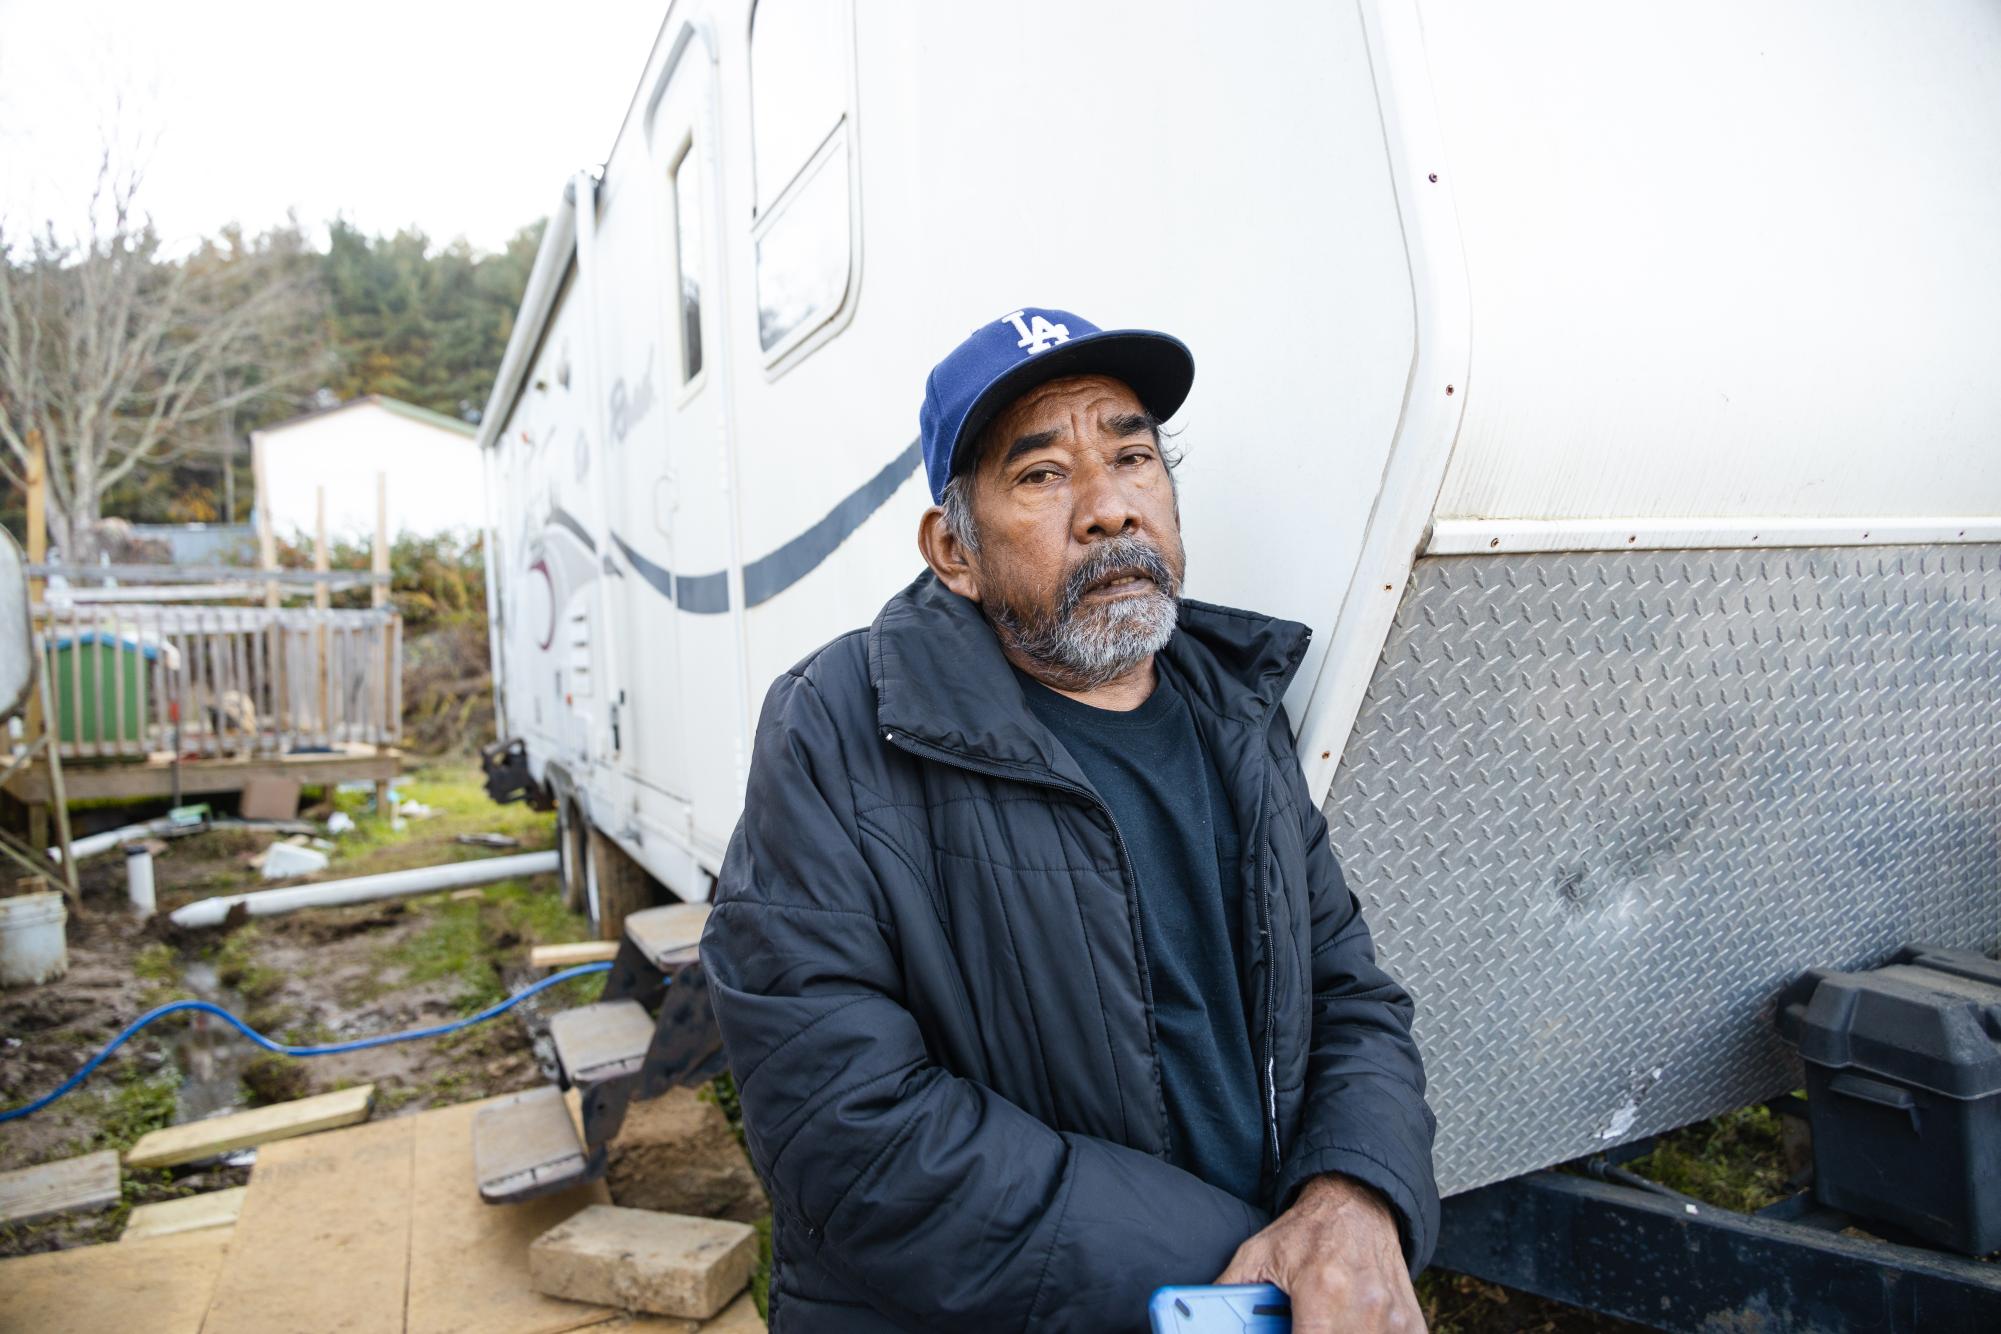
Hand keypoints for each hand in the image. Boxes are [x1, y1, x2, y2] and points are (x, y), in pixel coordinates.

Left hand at [1214, 1173, 1423, 1333]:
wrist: (1360, 1202)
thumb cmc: (1308, 1231)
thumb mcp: (1257, 1254)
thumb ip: (1227, 1292)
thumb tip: (1194, 1321)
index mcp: (1323, 1291)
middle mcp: (1364, 1307)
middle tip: (1303, 1324)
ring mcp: (1392, 1318)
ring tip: (1322, 1322)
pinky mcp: (1411, 1323)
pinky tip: (1350, 1326)